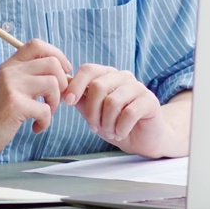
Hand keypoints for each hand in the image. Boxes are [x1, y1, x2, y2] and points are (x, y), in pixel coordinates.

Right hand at [0, 39, 72, 162]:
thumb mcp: (5, 89)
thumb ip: (25, 79)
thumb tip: (59, 75)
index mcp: (9, 66)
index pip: (37, 44)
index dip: (57, 55)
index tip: (62, 73)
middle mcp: (10, 72)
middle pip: (52, 62)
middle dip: (62, 83)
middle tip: (52, 101)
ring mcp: (12, 86)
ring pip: (53, 83)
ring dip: (55, 103)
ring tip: (44, 115)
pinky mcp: (14, 105)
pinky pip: (45, 109)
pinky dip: (45, 122)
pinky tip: (35, 128)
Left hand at [64, 64, 182, 158]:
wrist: (143, 139)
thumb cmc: (116, 123)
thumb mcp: (92, 111)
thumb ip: (79, 98)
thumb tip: (59, 86)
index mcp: (107, 75)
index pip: (88, 69)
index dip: (75, 85)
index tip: (68, 102)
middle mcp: (123, 76)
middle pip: (98, 86)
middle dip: (92, 112)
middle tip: (95, 128)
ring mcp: (138, 87)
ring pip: (112, 101)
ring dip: (107, 123)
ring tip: (110, 132)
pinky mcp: (150, 101)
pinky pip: (129, 113)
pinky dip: (120, 128)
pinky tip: (121, 134)